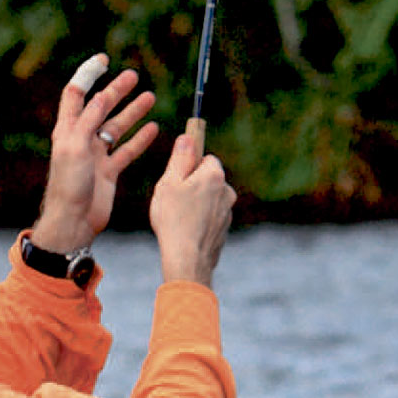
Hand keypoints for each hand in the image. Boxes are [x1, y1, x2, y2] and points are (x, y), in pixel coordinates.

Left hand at [31, 55, 160, 251]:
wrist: (74, 221)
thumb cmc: (69, 186)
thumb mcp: (75, 147)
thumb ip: (88, 120)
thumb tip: (102, 96)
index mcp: (68, 130)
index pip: (76, 94)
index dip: (88, 75)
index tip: (104, 61)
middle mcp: (81, 139)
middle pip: (101, 107)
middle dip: (117, 91)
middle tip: (134, 77)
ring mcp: (96, 156)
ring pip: (117, 128)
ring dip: (132, 112)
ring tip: (150, 98)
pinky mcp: (109, 172)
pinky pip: (127, 151)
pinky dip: (140, 139)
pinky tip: (153, 128)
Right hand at [149, 119, 235, 286]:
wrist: (188, 259)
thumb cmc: (174, 219)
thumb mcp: (170, 183)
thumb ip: (180, 158)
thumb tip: (188, 138)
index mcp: (214, 176)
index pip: (205, 158)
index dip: (189, 165)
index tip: (176, 176)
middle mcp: (226, 192)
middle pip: (207, 179)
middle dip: (192, 185)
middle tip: (172, 199)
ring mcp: (227, 213)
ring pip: (208, 200)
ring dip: (195, 204)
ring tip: (177, 218)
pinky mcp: (224, 230)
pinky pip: (209, 218)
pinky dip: (199, 221)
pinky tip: (185, 231)